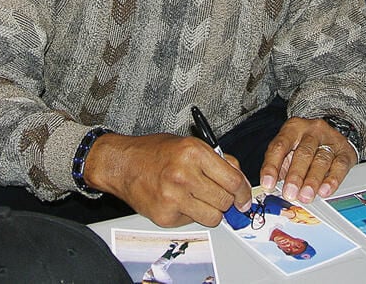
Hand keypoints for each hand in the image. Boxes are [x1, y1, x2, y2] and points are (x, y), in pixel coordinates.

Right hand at [84, 133, 251, 227]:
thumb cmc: (153, 151)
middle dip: (227, 201)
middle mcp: (184, 174)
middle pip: (225, 201)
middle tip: (220, 197)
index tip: (244, 197)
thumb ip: (216, 159)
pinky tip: (179, 200)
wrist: (121, 163)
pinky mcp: (165, 215)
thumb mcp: (189, 144)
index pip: (233, 180)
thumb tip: (239, 178)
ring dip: (211, 211)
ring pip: (212, 217)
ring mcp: (174, 197)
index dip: (243, 192)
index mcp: (194, 152)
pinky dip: (190, 214)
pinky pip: (192, 222)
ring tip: (198, 198)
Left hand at [260, 118, 357, 203]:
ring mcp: (330, 140)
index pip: (279, 146)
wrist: (334, 129)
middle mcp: (311, 131)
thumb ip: (280, 166)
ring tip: (306, 196)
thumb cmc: (305, 143)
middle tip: (290, 193)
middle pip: (303, 153)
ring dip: (312, 181)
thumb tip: (271, 188)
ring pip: (321, 160)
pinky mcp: (345, 151)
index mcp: (292, 128)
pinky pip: (339, 166)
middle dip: (295, 176)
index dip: (272, 166)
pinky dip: (332, 180)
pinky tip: (324, 191)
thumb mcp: (289, 148)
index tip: (268, 184)